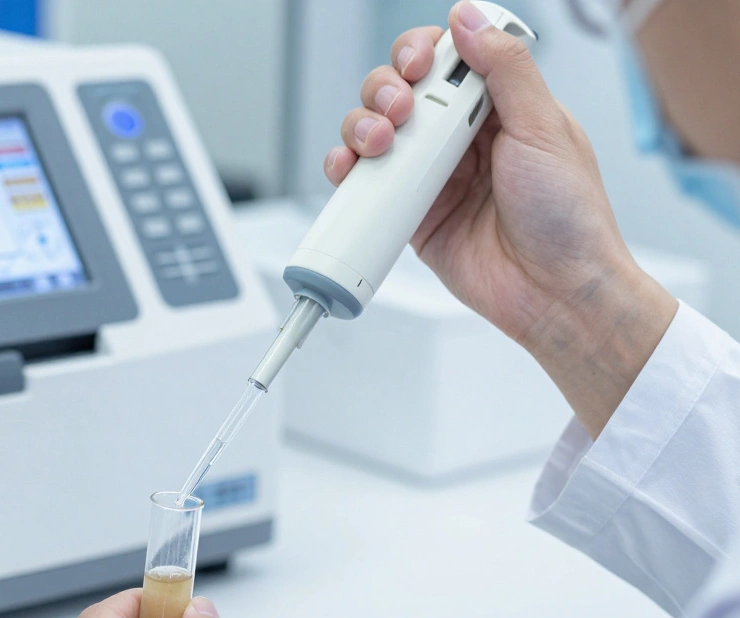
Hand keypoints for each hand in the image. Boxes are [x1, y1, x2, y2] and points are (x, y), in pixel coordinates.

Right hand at [324, 1, 676, 436]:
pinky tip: (350, 168)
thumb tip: (468, 17)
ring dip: (363, 124)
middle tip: (400, 108)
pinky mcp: (409, 214)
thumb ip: (506, 69)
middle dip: (387, 88)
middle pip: (401, 90)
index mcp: (501, 108)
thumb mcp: (544, 129)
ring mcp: (431, 175)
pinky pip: (365, 185)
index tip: (419, 65)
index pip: (449, 59)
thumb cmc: (568, 219)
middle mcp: (461, 138)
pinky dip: (346, 170)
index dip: (423, 52)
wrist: (555, 292)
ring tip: (378, 143)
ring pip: (375, 130)